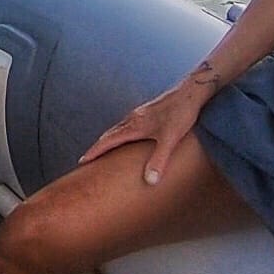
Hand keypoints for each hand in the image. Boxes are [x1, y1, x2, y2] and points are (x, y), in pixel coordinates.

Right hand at [78, 62, 221, 184]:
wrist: (190, 92)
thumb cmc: (181, 114)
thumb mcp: (170, 140)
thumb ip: (159, 160)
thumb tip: (149, 181)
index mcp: (133, 126)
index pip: (107, 141)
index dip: (94, 152)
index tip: (82, 161)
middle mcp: (132, 119)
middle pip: (108, 134)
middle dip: (98, 147)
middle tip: (88, 159)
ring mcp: (139, 114)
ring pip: (117, 129)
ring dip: (108, 140)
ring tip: (104, 150)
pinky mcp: (147, 112)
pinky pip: (126, 125)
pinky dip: (119, 134)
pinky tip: (127, 137)